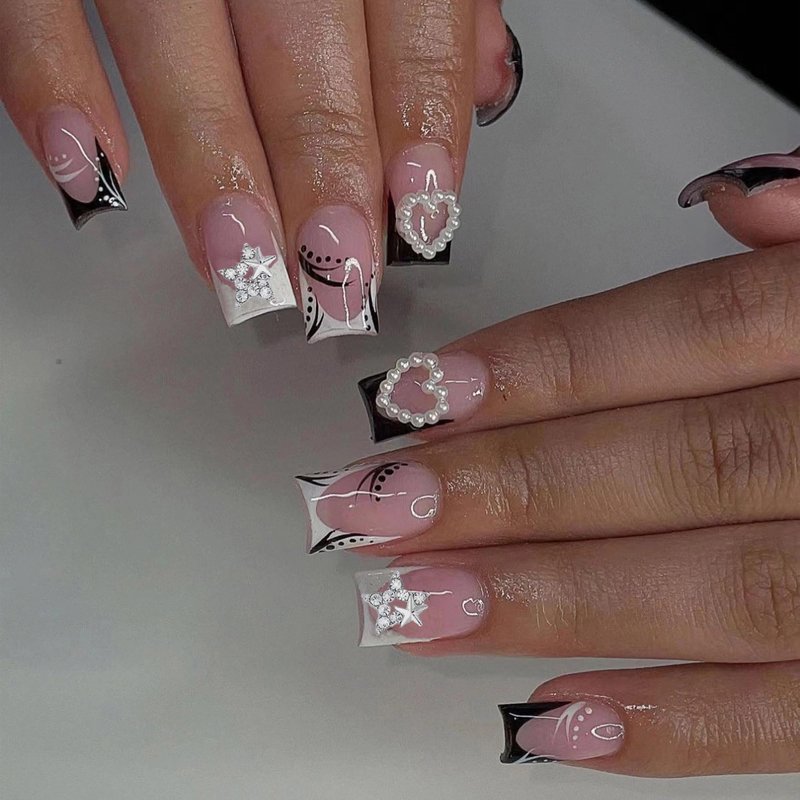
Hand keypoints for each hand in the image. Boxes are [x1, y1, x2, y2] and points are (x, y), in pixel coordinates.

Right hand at [0, 0, 521, 336]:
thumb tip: (487, 80)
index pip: (411, 18)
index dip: (418, 124)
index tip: (420, 220)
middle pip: (301, 46)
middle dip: (321, 171)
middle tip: (335, 272)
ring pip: (172, 36)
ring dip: (210, 164)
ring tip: (242, 264)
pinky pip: (32, 2)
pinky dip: (54, 83)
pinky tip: (94, 174)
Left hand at [296, 187, 799, 775]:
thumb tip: (737, 198)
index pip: (682, 333)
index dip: (544, 366)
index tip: (418, 398)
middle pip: (674, 463)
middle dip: (510, 493)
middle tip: (374, 511)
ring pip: (715, 589)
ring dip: (550, 607)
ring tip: (417, 609)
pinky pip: (796, 717)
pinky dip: (675, 726)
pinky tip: (550, 721)